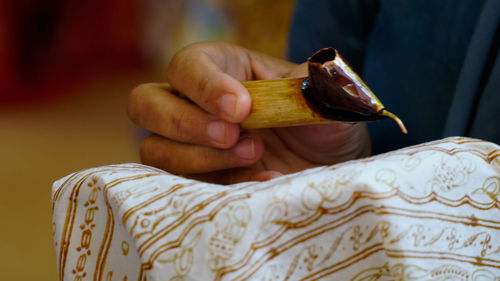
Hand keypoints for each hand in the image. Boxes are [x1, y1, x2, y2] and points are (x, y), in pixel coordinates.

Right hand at [128, 42, 370, 183]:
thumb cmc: (321, 123)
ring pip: (155, 148)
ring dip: (200, 157)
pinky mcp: (199, 179)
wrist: (327, 167)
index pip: (187, 66)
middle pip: (145, 104)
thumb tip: (319, 73)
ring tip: (255, 154)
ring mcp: (191, 144)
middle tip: (233, 136)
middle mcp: (195, 104)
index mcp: (221, 69)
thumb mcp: (326, 100)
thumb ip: (319, 85)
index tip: (241, 108)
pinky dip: (221, 186)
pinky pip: (184, 186)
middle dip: (186, 123)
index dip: (204, 86)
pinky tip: (263, 180)